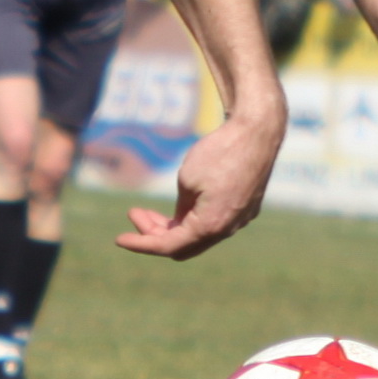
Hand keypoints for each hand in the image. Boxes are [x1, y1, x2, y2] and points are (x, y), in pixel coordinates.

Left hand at [117, 101, 281, 259]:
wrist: (257, 131)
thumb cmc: (219, 152)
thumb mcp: (187, 180)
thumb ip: (181, 208)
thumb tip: (179, 221)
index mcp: (210, 225)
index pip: (168, 245)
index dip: (141, 244)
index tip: (120, 239)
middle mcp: (228, 229)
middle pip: (184, 246)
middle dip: (155, 234)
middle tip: (134, 213)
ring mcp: (239, 220)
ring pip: (199, 236)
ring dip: (173, 226)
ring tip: (147, 210)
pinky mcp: (245, 209)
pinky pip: (213, 224)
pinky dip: (192, 221)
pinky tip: (180, 205)